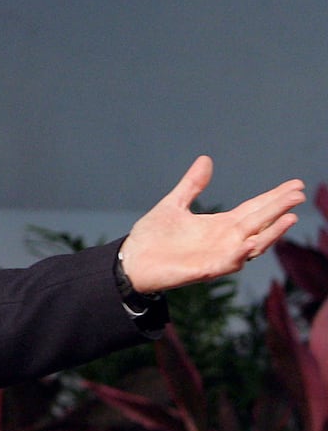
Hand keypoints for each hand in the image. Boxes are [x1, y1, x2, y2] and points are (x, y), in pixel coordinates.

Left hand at [121, 156, 305, 293]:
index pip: (255, 209)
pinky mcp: (205, 270)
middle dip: (279, 210)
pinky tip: (249, 243)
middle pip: (260, 223)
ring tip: (289, 217)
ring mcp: (218, 256)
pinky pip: (228, 263)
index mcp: (220, 225)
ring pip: (253, 245)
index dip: (274, 198)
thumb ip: (192, 185)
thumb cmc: (152, 237)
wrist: (131, 262)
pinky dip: (240, 254)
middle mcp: (225, 241)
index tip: (295, 185)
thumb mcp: (174, 204)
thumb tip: (206, 160)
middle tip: (298, 194)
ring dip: (271, 233)